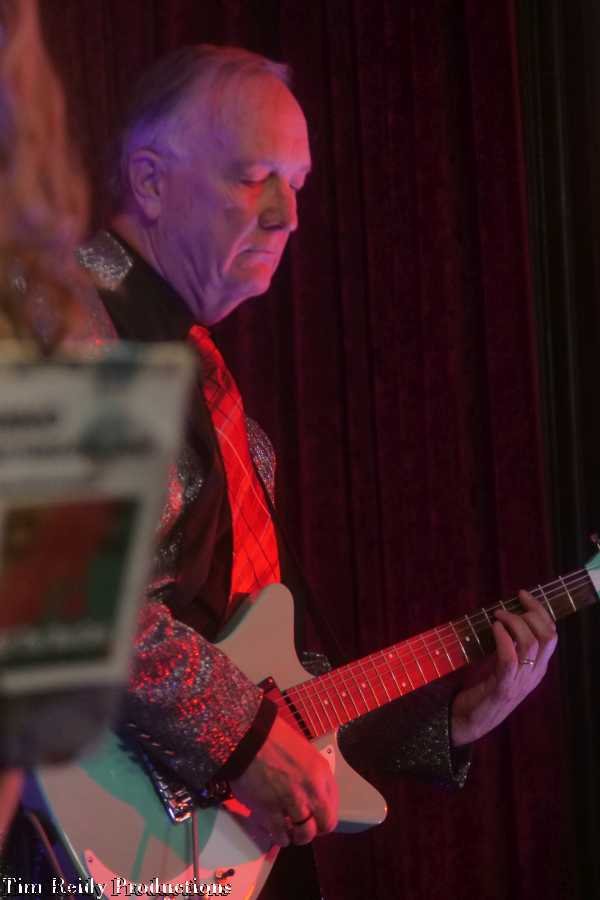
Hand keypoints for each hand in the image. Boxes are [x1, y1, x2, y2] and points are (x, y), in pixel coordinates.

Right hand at [229, 713, 338, 846]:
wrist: (249, 737)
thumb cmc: (274, 738)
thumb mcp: (303, 753)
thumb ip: (311, 775)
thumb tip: (310, 793)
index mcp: (321, 772)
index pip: (333, 804)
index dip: (324, 814)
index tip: (317, 817)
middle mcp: (311, 790)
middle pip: (325, 824)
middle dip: (316, 829)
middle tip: (306, 828)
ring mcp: (292, 802)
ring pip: (304, 834)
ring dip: (298, 836)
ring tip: (291, 834)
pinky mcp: (270, 811)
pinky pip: (280, 834)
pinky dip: (280, 837)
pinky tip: (277, 834)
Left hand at [451, 590, 557, 745]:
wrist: (469, 721)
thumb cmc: (483, 689)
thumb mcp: (501, 663)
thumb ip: (507, 645)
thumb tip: (502, 615)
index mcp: (536, 667)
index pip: (551, 634)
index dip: (539, 611)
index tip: (522, 595)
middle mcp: (533, 674)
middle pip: (547, 636)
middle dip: (530, 613)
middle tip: (507, 607)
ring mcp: (521, 682)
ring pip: (531, 644)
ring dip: (513, 622)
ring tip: (497, 616)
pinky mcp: (503, 688)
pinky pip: (510, 659)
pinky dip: (503, 639)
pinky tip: (494, 629)